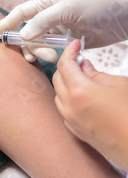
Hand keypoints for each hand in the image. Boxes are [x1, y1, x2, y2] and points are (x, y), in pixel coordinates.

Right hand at [0, 0, 127, 61]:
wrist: (121, 15)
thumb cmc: (96, 4)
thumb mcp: (68, 8)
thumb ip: (44, 21)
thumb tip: (23, 35)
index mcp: (46, 3)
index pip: (19, 13)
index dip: (5, 23)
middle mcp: (48, 16)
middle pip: (26, 33)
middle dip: (28, 45)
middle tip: (39, 56)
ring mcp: (57, 30)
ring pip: (37, 44)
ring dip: (40, 52)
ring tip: (53, 58)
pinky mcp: (67, 42)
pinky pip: (50, 50)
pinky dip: (48, 56)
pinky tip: (53, 60)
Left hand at [53, 40, 127, 170]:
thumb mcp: (118, 84)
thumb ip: (97, 73)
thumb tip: (85, 67)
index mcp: (79, 91)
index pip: (65, 64)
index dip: (70, 51)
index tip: (76, 44)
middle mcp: (70, 106)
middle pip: (58, 78)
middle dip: (67, 66)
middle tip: (81, 59)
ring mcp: (71, 121)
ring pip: (58, 95)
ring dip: (66, 83)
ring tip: (83, 77)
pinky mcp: (76, 132)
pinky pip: (64, 110)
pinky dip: (68, 99)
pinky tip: (82, 96)